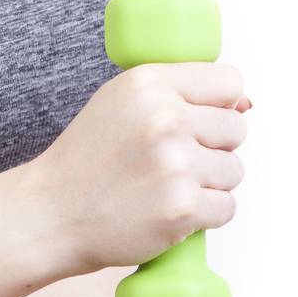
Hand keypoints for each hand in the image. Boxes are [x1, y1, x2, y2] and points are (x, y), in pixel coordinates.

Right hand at [22, 62, 249, 275]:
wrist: (52, 212)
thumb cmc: (87, 159)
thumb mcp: (120, 102)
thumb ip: (176, 94)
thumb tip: (245, 104)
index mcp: (150, 83)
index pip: (229, 81)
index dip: (221, 104)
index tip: (202, 120)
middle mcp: (166, 118)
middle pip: (236, 128)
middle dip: (214, 147)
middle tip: (175, 160)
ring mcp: (176, 164)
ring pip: (234, 171)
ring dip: (210, 183)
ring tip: (168, 186)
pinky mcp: (183, 208)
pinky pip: (227, 207)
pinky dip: (205, 215)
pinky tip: (171, 210)